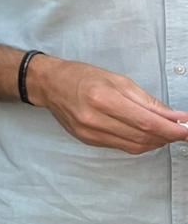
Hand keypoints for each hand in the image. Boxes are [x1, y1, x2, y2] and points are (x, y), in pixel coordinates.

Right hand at [29, 56, 187, 154]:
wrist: (49, 84)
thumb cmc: (82, 76)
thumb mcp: (117, 80)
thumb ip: (147, 101)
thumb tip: (174, 116)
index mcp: (103, 98)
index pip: (146, 121)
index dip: (171, 129)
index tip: (187, 130)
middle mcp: (95, 119)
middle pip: (142, 136)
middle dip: (167, 136)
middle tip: (181, 130)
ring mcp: (90, 133)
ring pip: (134, 146)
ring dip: (155, 142)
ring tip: (165, 133)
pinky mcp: (88, 140)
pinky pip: (122, 147)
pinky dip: (139, 143)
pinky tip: (145, 135)